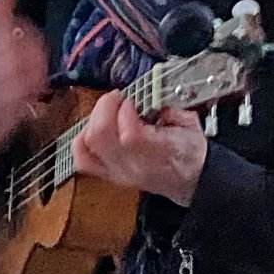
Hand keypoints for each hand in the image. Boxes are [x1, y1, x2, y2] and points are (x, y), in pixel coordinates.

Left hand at [69, 92, 207, 206]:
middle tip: (116, 99)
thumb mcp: (190, 124)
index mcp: (160, 153)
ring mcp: (119, 172)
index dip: (125, 109)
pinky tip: (92, 129)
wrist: (192, 180)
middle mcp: (134, 165)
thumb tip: (149, 93)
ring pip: (88, 144)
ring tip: (107, 112)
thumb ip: (169, 105)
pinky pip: (83, 160)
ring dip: (93, 120)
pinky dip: (81, 141)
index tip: (132, 98)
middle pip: (100, 136)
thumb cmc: (190, 153)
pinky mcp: (110, 175)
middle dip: (104, 107)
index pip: (130, 133)